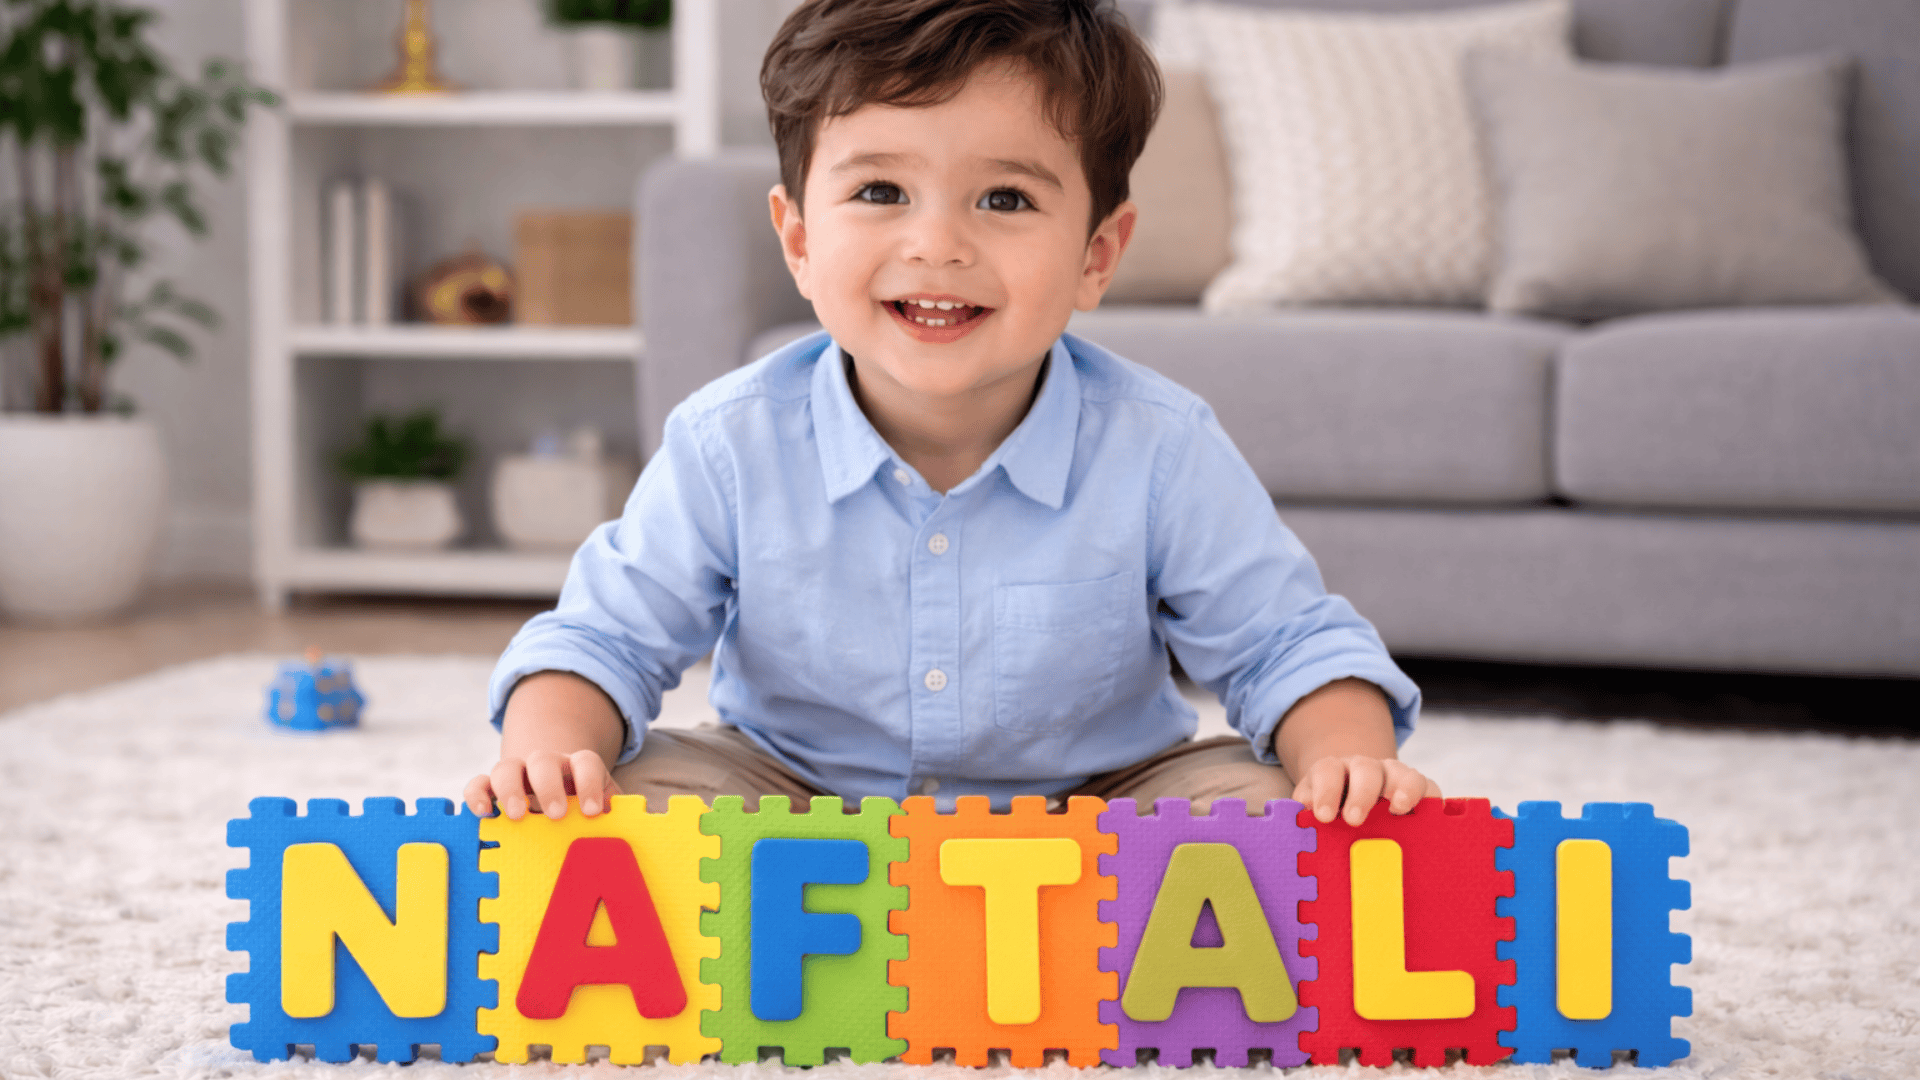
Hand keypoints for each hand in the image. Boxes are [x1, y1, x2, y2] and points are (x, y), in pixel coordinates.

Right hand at [463, 748, 621, 819]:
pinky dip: (477, 794)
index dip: (589, 783)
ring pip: (507, 766)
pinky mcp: (493, 787)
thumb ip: (613, 813)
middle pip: (543, 759)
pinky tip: (483, 814)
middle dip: (548, 785)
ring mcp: (518, 772)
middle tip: (555, 814)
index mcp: (578, 766)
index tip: (593, 811)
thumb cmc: (583, 807)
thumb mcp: (601, 806)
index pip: (586, 762)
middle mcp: (546, 764)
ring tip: (517, 816)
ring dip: (510, 789)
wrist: (557, 792)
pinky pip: (479, 783)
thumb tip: (621, 828)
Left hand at [1291, 754, 1440, 826]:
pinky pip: (1429, 787)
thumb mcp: (1314, 810)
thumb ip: (1308, 810)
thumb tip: (1306, 813)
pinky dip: (1429, 798)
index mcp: (1334, 771)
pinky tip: (1428, 814)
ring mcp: (1394, 775)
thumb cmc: (1332, 812)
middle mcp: (1365, 769)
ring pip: (1401, 772)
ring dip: (1402, 788)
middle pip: (1365, 769)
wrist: (1356, 803)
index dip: (1325, 790)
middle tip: (1353, 819)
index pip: (1328, 770)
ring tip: (1398, 808)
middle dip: (1360, 793)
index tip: (1322, 817)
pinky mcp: (1419, 789)